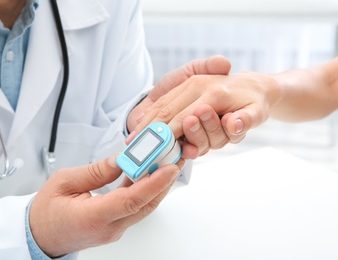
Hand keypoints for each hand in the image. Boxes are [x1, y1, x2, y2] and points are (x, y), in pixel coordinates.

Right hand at [29, 154, 184, 256]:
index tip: (169, 167)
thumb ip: (96, 171)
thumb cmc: (46, 211)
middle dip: (164, 181)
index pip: (131, 201)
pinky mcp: (116, 226)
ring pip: (143, 207)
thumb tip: (122, 159)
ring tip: (166, 162)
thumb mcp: (64, 181)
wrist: (40, 235)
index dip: (153, 183)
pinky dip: (146, 191)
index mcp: (92, 217)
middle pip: (145, 204)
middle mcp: (108, 228)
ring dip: (157, 185)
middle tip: (174, 157)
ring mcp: (114, 230)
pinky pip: (136, 208)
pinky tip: (150, 174)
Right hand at [130, 70, 280, 157]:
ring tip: (132, 139)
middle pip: (167, 111)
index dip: (167, 135)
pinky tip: (139, 123)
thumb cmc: (255, 101)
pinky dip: (150, 112)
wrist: (255, 84)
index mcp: (214, 93)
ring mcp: (190, 83)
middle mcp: (198, 85)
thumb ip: (246, 120)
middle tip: (132, 147)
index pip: (184, 118)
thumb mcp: (258, 112)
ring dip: (146, 123)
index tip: (151, 148)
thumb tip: (232, 125)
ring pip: (162, 104)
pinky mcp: (185, 83)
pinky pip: (164, 99)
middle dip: (149, 131)